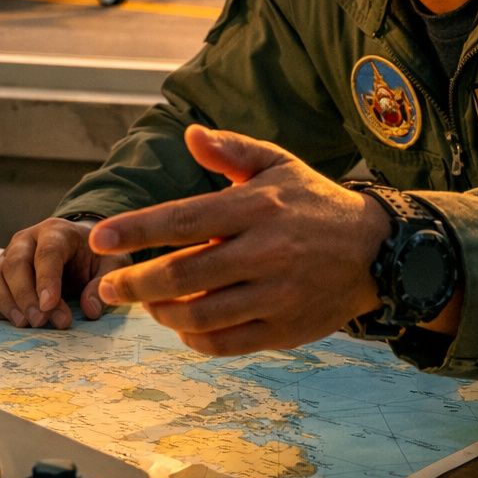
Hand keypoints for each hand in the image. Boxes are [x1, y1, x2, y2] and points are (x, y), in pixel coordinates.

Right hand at [0, 216, 131, 328]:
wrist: (78, 248)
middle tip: (39, 321)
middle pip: (15, 264)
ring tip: (25, 324)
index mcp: (56, 231)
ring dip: (7, 303)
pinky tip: (12, 321)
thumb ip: (105, 281)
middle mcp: (26, 240)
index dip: (46, 279)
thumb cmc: (95, 256)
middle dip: (25, 295)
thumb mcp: (111, 263)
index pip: (47, 252)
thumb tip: (90, 309)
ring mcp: (8, 256)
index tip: (50, 305)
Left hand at [88, 124, 389, 354]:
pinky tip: (181, 325)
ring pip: (199, 315)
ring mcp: (275, 296)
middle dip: (134, 283)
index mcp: (256, 207)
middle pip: (182, 274)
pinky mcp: (284, 331)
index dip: (136, 230)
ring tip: (146, 303)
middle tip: (109, 287)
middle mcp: (265, 252)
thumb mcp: (279, 165)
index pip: (183, 219)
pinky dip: (193, 338)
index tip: (99, 238)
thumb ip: (232, 151)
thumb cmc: (314, 204)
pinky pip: (224, 343)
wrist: (377, 252)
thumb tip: (189, 133)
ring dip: (160, 313)